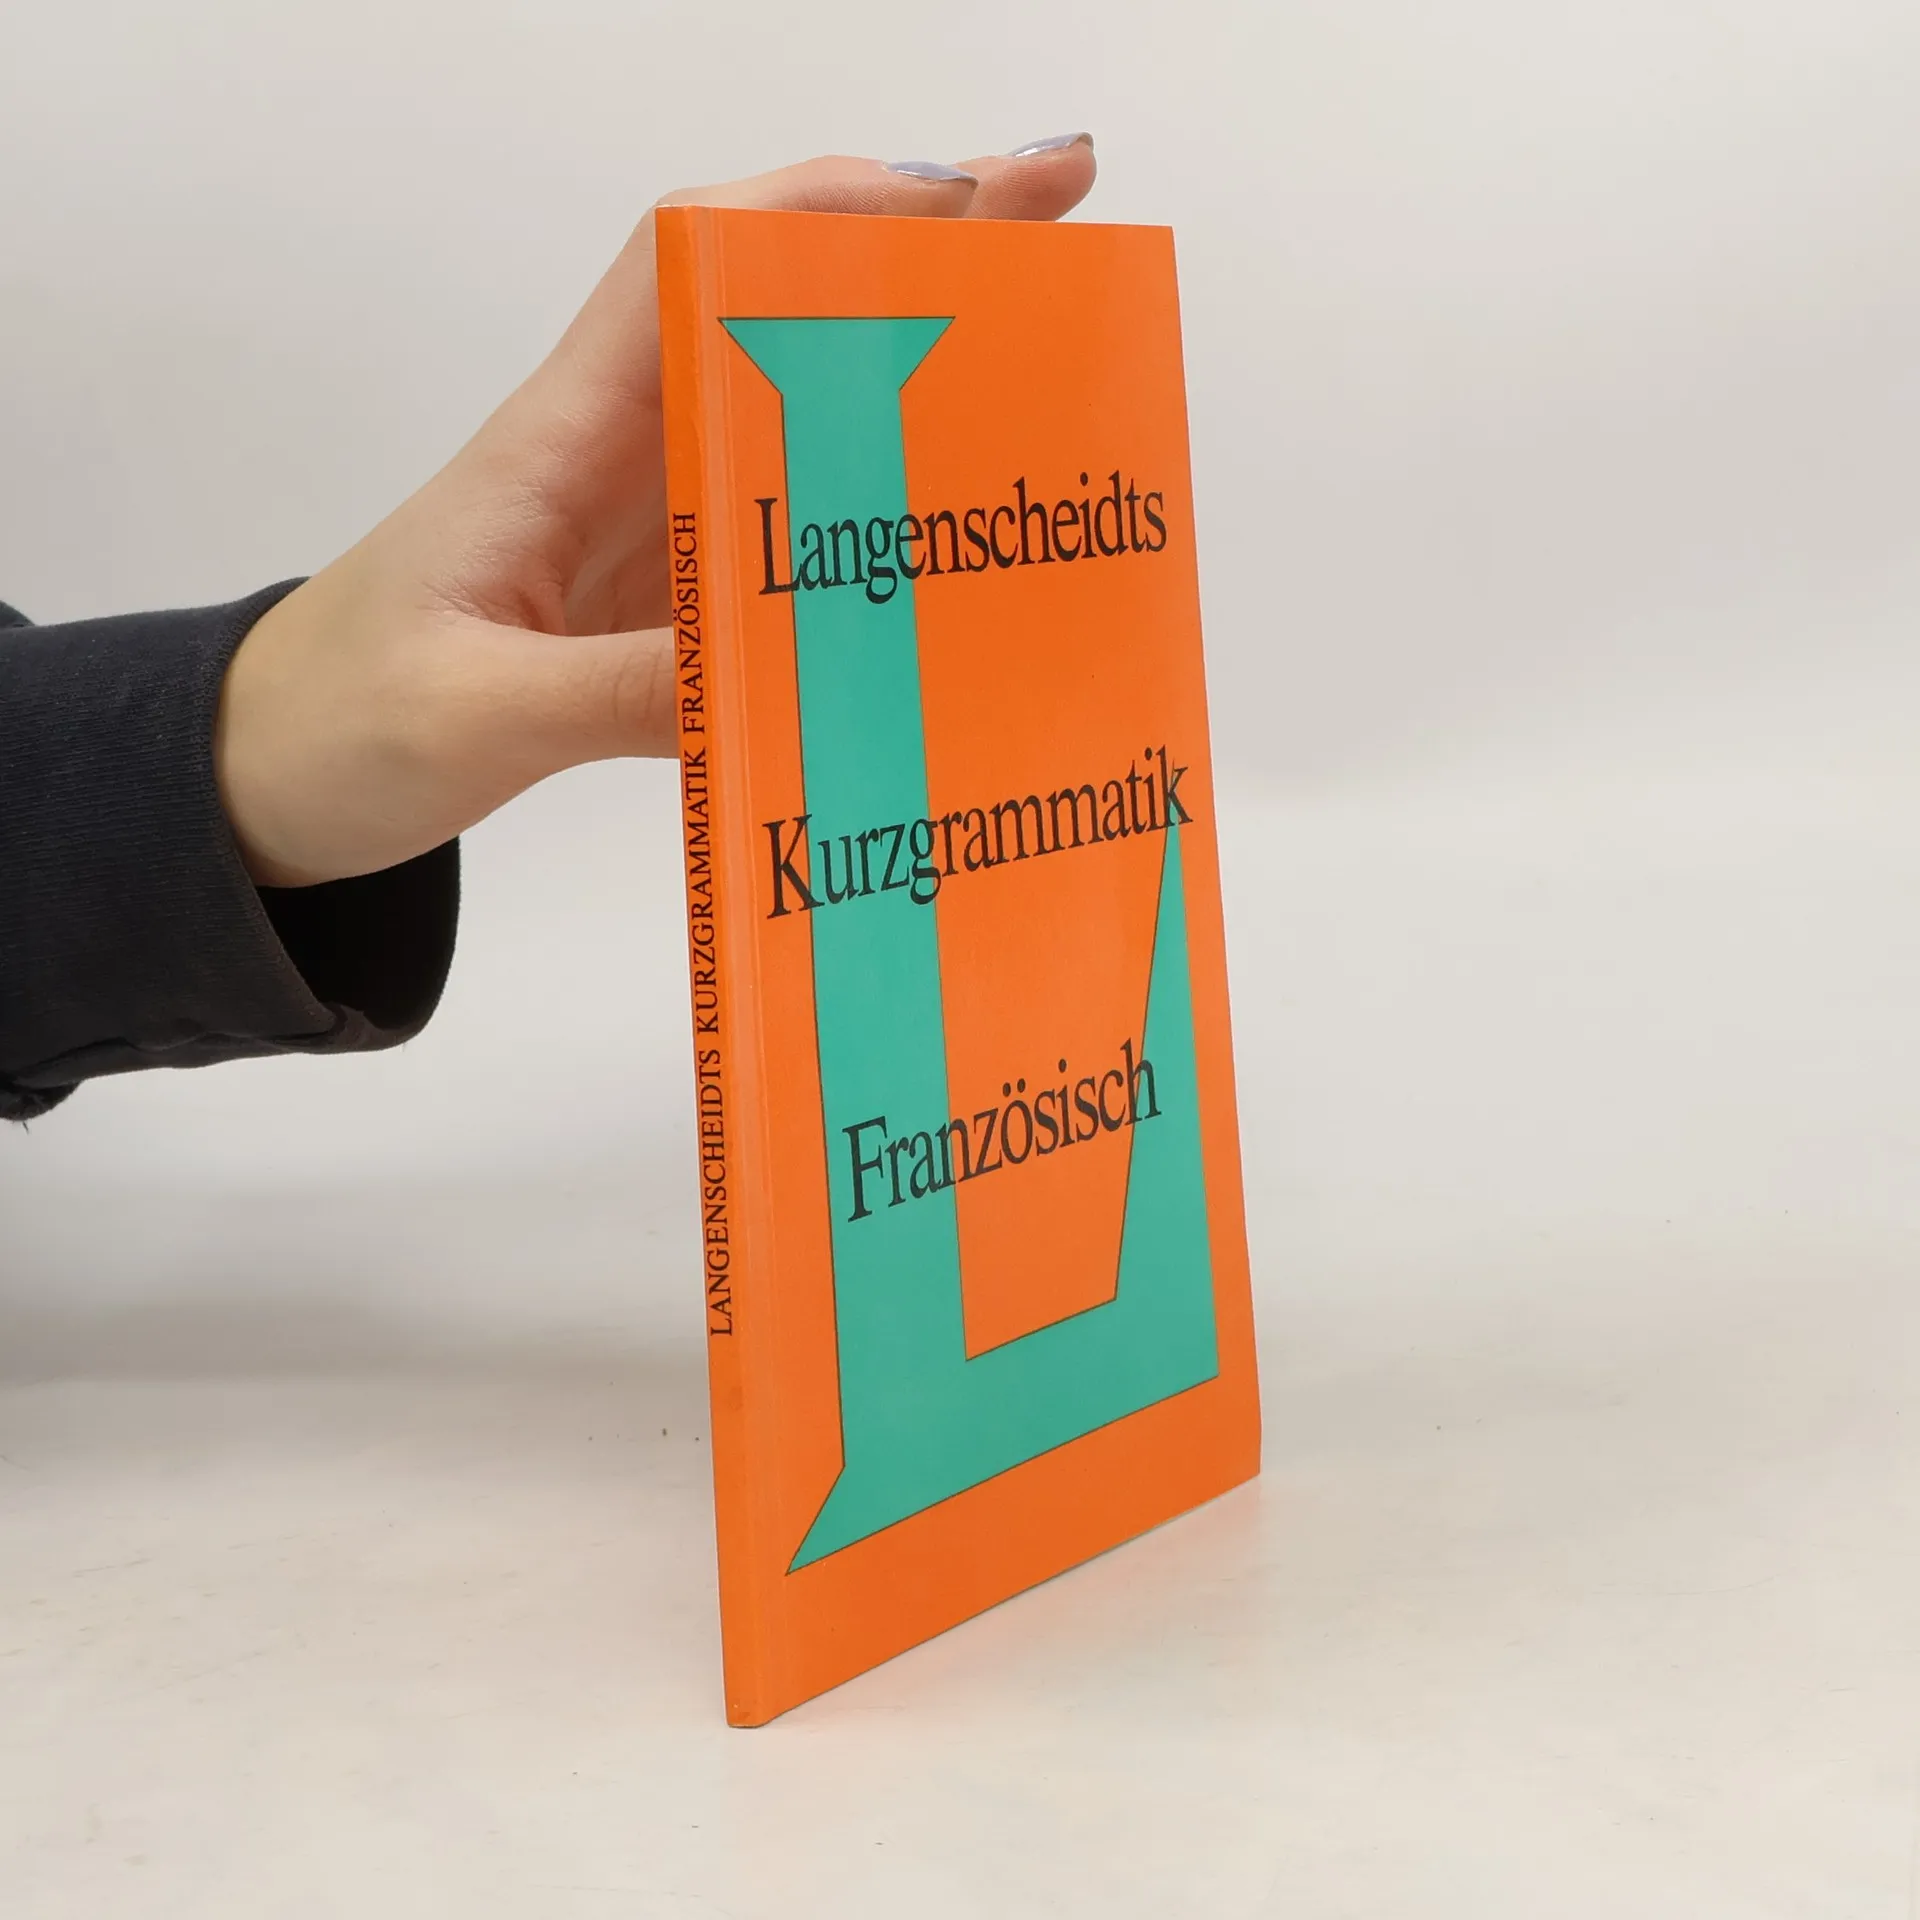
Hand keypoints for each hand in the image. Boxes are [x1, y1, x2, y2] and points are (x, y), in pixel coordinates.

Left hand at [215, 138, 1096, 887]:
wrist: (266, 778)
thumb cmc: (332, 724)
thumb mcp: (475, 714)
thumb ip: (619, 696)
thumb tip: (781, 676)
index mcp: (556, 441)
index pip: (693, 264)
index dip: (824, 207)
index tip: (959, 190)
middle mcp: (611, 458)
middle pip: (775, 313)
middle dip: (913, 254)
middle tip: (1060, 224)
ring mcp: (642, 526)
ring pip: (792, 410)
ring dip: (910, 373)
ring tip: (1046, 355)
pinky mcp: (657, 598)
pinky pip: (779, 528)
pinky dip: (867, 505)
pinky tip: (942, 527)